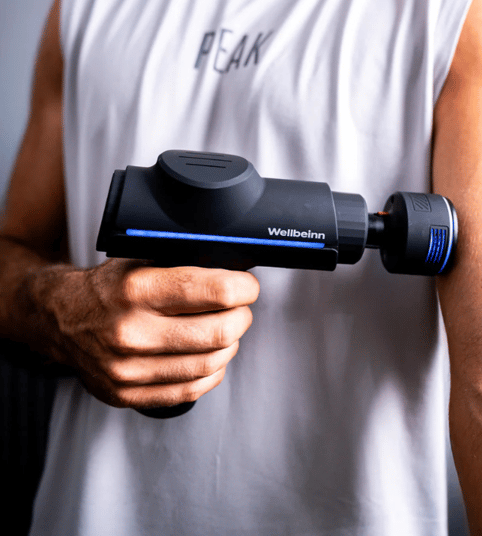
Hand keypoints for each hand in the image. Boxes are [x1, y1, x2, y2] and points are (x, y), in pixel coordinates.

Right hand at [37, 259, 258, 408]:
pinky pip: (190, 390)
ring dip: (230, 344)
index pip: (213, 291)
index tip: (248, 287)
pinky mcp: (127, 394)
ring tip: (225, 330)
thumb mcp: (140, 260)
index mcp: (136, 289)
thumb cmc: (107, 288)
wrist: (60, 318)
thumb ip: (183, 265)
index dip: (243, 288)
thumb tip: (233, 270)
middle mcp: (131, 331)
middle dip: (241, 317)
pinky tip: (210, 356)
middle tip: (240, 308)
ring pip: (210, 364)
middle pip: (218, 332)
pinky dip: (212, 372)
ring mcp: (127, 369)